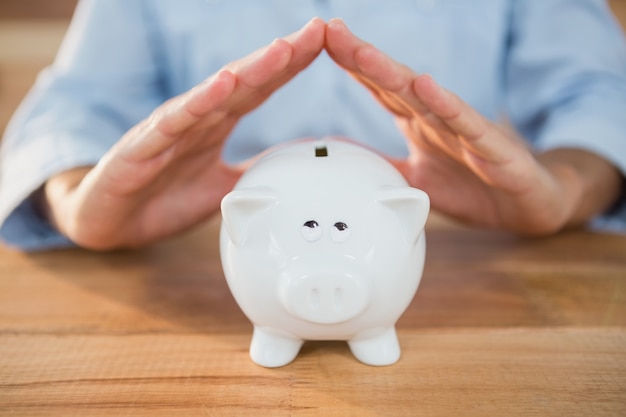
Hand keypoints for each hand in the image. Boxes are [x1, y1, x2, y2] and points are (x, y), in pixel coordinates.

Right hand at [43, 18, 325, 249]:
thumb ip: (255, 172)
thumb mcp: (224, 189)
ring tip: (282, 50)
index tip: (324, 42)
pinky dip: (199, 102)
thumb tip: (295, 166)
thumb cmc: (163, 200)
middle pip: (245, 80)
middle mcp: (197, 118)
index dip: (292, 66)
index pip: (260, 88)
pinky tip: (223, 84)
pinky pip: (174, 122)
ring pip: (215, 93)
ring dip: (250, 70)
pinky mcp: (143, 147)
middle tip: (316, 32)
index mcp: (216, 124)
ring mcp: (170, 129)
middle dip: (282, 56)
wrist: (110, 223)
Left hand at [325, 18, 621, 234]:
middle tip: (331, 32)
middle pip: (394, 83)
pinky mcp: (492, 148)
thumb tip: (344, 159)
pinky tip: (426, 86)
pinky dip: (446, 105)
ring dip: (392, 74)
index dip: (352, 67)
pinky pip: (467, 124)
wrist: (527, 206)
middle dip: (362, 57)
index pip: (380, 89)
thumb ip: (382, 166)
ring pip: (424, 97)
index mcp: (419, 122)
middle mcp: (438, 118)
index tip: (322, 43)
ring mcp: (465, 129)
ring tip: (363, 53)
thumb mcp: (415, 181)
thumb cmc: (473, 187)